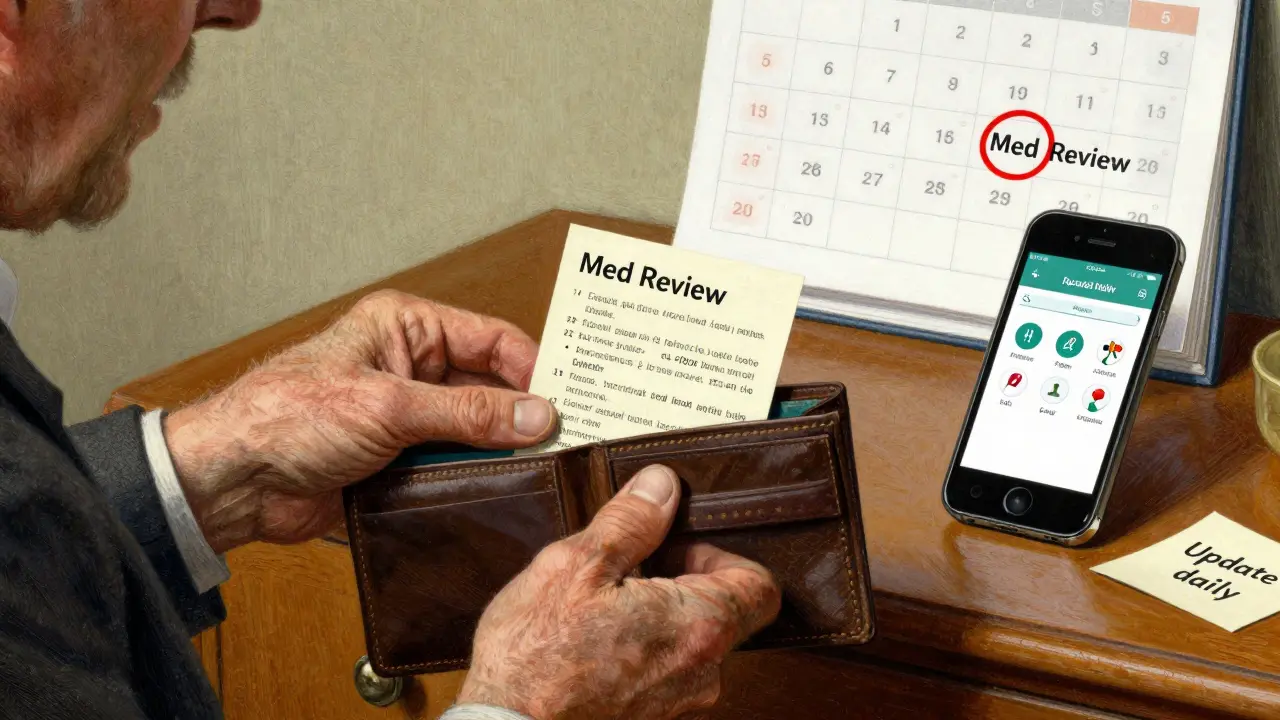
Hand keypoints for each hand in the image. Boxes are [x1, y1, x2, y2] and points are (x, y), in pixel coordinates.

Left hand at [161, 290, 558, 552]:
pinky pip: (453, 464)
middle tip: (565, 441)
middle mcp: (411, 366)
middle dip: (522, 414)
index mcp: (406, 328)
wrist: (234, 481)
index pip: (492, 339)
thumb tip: (536, 416)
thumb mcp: (389, 408)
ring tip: (539, 469)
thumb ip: (468, 413)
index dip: (534, 369)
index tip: (570, 401)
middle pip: (490, 386)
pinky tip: (499, 490)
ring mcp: (406, 415)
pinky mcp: (400, 458)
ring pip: (475, 430)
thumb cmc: (288, 417)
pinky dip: (474, 477)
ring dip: (498, 450)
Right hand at [456, 464, 781, 719]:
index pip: (761, 586)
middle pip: (724, 613)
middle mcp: (704, 673)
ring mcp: (679, 704)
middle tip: (628, 567)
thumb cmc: (535, 655)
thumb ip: (631, 521)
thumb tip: (662, 486)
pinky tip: (594, 638)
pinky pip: (663, 671)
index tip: (676, 545)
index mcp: (700, 627)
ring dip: (658, 616)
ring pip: (690, 643)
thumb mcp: (577, 564)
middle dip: (682, 581)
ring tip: (603, 603)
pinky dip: (641, 648)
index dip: (722, 554)